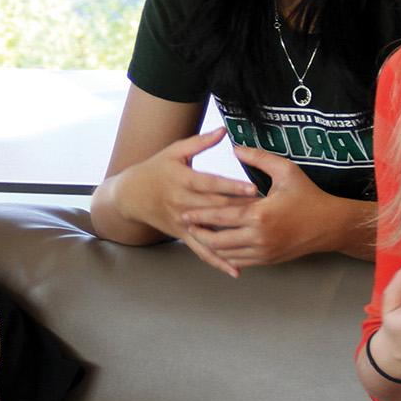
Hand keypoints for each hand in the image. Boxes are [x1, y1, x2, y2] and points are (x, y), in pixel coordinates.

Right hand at [109, 128, 260, 275]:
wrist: (132, 195)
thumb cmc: (157, 168)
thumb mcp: (175, 151)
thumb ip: (200, 142)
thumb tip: (223, 130)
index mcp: (182, 180)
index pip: (211, 183)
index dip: (232, 186)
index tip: (253, 188)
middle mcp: (182, 203)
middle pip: (215, 209)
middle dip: (241, 212)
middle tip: (267, 213)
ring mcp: (182, 222)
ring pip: (211, 232)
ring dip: (234, 237)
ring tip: (257, 241)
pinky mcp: (182, 235)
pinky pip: (201, 251)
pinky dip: (218, 261)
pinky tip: (236, 269)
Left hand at [181, 144, 354, 269]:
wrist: (329, 225)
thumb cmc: (308, 195)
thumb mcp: (286, 170)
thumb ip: (259, 158)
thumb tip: (235, 148)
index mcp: (260, 215)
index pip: (222, 216)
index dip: (201, 215)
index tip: (185, 212)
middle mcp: (259, 237)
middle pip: (218, 240)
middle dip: (199, 233)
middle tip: (185, 225)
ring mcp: (263, 252)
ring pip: (226, 253)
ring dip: (209, 245)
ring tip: (197, 235)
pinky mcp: (268, 260)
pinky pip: (239, 261)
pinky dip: (224, 255)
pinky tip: (216, 245)